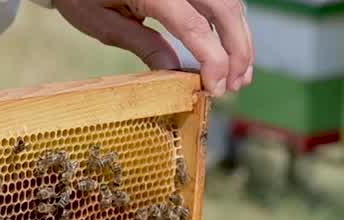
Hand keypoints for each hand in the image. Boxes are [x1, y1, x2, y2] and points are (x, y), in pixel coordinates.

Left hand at [51, 0, 253, 96]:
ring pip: (230, 2)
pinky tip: (229, 48)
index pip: (194, 26)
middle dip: (238, 49)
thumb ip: (143, 45)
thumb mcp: (103, 24)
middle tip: (237, 85)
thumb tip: (177, 74)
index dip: (213, 59)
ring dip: (240, 37)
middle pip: (225, 9)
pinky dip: (229, 23)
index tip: (217, 88)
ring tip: (239, 74)